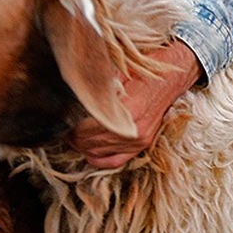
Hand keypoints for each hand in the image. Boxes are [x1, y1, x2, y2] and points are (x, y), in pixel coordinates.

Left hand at [67, 37, 202, 168]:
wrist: (171, 78)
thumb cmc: (143, 71)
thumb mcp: (117, 72)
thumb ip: (95, 86)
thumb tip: (69, 92)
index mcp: (127, 110)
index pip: (86, 128)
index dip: (69, 126)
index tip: (60, 119)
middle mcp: (133, 130)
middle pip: (89, 142)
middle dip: (72, 136)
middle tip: (62, 128)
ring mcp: (138, 140)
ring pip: (98, 153)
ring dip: (82, 146)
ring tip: (72, 136)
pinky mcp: (142, 144)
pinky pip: (114, 161)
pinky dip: (98, 159)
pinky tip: (88, 152)